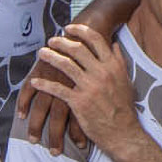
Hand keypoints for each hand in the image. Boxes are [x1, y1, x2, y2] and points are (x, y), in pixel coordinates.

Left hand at [21, 23, 141, 156]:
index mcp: (113, 66)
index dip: (80, 31)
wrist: (123, 133)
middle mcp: (101, 73)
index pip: (95, 40)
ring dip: (50, 57)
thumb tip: (114, 45)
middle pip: (77, 50)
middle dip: (61, 42)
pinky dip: (44, 84)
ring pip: (65, 65)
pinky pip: (57, 89)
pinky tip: (35, 82)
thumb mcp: (126, 81)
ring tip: (41, 53)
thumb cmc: (125, 109)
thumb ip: (119, 61)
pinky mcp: (79, 101)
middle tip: (52, 40)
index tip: (69, 28)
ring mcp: (89, 86)